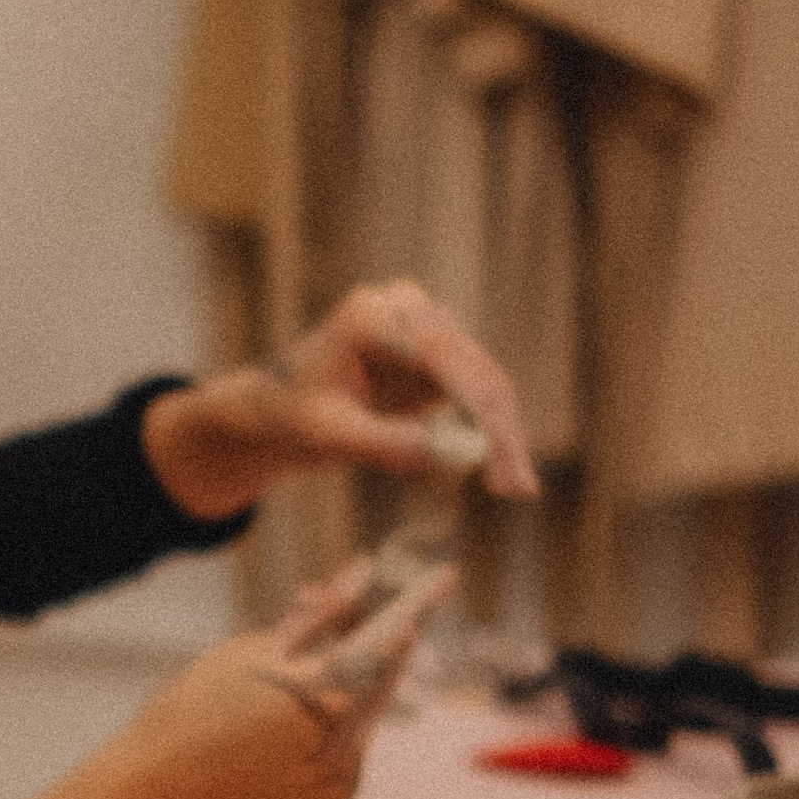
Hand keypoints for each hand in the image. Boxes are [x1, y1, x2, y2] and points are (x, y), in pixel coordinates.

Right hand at [115, 552, 457, 798]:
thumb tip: (362, 573)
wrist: (158, 790)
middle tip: (340, 621)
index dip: (420, 599)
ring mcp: (344, 778)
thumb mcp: (252, 647)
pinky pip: (347, 752)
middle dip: (370, 643)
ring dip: (342, 690)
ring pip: (363, 714)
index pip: (390, 634)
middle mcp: (347, 741)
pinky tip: (279, 737)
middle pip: (380, 675)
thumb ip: (316, 615)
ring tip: (282, 693)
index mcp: (325, 693)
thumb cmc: (195, 707)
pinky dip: (328, 733)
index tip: (447, 574)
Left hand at [141, 280, 538, 518]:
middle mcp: (406, 309)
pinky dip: (493, 432)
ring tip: (517, 488)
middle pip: (474, 369)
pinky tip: (504, 471)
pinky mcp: (441, 352)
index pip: (444, 359)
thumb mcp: (330, 436)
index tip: (499, 463)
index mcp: (371, 317)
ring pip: (487, 381)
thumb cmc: (294, 417)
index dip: (480, 412)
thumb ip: (387, 442)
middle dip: (501, 432)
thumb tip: (457, 456)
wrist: (279, 406)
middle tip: (519, 490)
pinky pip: (480, 393)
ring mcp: (428, 325)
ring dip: (505, 435)